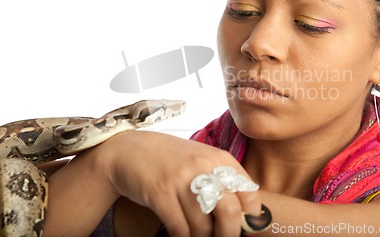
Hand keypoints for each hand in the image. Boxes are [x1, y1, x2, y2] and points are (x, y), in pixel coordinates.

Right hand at [98, 130, 261, 236]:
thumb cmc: (171, 161)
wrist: (129, 150)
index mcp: (220, 159)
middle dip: (228, 235)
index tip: (243, 229)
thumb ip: (223, 181)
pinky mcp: (160, 192)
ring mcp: (181, 179)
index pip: (249, 193)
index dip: (250, 218)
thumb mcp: (201, 162)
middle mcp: (203, 166)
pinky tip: (181, 235)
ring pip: (203, 227)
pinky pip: (179, 228)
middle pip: (230, 212)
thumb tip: (244, 217)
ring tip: (197, 236)